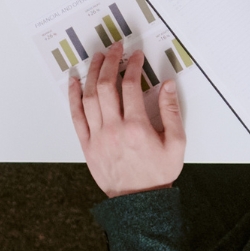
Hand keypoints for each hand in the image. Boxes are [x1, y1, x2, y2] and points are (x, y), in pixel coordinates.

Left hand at [68, 43, 185, 195]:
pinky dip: (73, 97)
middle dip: (110, 62)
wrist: (138, 202)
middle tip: (115, 48)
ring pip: (88, 98)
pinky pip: (76, 117)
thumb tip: (168, 85)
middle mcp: (114, 129)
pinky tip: (73, 82)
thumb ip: (172, 111)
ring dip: (91, 74)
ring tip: (97, 58)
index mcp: (137, 127)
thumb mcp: (176, 143)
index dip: (133, 66)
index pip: (130, 86)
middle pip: (105, 86)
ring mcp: (97, 137)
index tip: (136, 55)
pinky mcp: (87, 145)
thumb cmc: (158, 173)